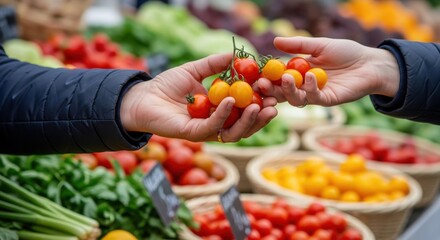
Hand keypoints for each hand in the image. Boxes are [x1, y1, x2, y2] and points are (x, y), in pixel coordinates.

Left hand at [121, 53, 277, 141]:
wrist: (142, 97)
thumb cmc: (167, 85)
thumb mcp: (194, 70)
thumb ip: (214, 64)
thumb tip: (235, 55)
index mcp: (220, 110)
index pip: (246, 109)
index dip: (261, 101)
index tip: (273, 89)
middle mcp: (216, 124)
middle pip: (246, 125)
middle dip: (261, 116)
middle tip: (274, 104)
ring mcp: (206, 131)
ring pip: (234, 132)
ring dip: (249, 120)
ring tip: (259, 106)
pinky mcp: (194, 134)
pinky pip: (213, 127)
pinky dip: (224, 114)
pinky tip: (230, 100)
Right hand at [256, 37, 399, 106]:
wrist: (370, 63)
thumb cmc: (346, 52)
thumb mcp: (319, 45)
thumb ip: (297, 45)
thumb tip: (275, 41)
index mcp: (298, 73)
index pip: (277, 78)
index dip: (266, 78)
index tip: (255, 74)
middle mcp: (303, 86)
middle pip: (281, 92)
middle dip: (270, 90)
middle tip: (261, 84)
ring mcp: (314, 95)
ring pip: (294, 99)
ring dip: (287, 90)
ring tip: (284, 78)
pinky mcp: (328, 100)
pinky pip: (314, 98)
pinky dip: (310, 88)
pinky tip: (310, 76)